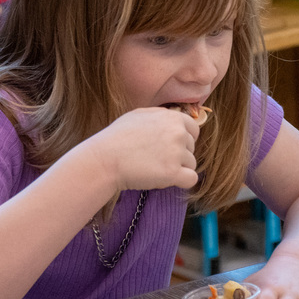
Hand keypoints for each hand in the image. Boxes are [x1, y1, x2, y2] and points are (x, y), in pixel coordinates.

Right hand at [83, 107, 199, 192]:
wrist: (105, 159)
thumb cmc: (117, 137)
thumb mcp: (139, 115)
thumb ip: (161, 116)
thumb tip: (173, 120)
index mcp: (172, 118)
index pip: (193, 130)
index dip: (183, 140)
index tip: (170, 147)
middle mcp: (178, 133)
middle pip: (191, 148)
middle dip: (179, 155)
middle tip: (156, 159)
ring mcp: (177, 153)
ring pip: (191, 164)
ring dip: (177, 169)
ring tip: (155, 169)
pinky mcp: (173, 172)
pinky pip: (191, 179)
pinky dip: (181, 182)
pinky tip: (166, 180)